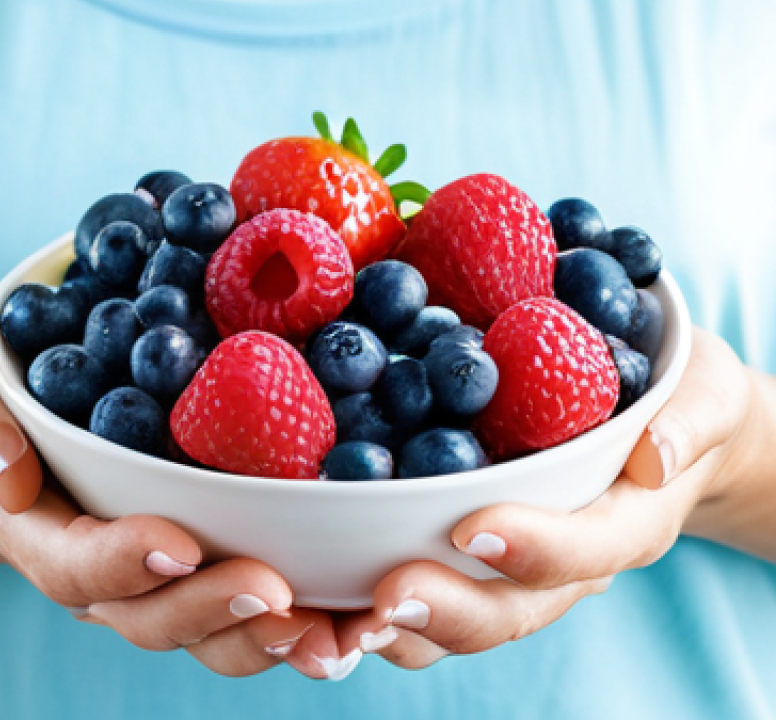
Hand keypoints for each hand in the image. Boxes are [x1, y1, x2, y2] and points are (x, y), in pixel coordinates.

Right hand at [0, 350, 338, 677]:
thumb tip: (4, 471)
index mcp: (43, 538)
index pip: (79, 567)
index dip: (125, 562)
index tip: (176, 544)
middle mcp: (103, 574)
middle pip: (155, 617)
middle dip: (214, 610)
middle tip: (275, 594)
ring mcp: (151, 576)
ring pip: (209, 631)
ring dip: (269, 637)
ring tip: (336, 633)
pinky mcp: (195, 560)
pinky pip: (242, 602)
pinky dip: (296, 614)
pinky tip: (352, 608)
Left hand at [337, 328, 752, 667]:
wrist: (654, 417)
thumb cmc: (677, 396)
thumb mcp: (704, 393)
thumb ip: (688, 419)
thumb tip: (655, 450)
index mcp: (626, 521)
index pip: (590, 550)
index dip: (536, 549)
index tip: (476, 530)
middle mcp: (564, 558)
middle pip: (511, 609)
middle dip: (449, 609)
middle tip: (386, 599)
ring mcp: (513, 561)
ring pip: (458, 615)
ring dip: (395, 625)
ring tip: (331, 624)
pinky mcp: (465, 547)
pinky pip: (423, 581)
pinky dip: (368, 595)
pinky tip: (315, 591)